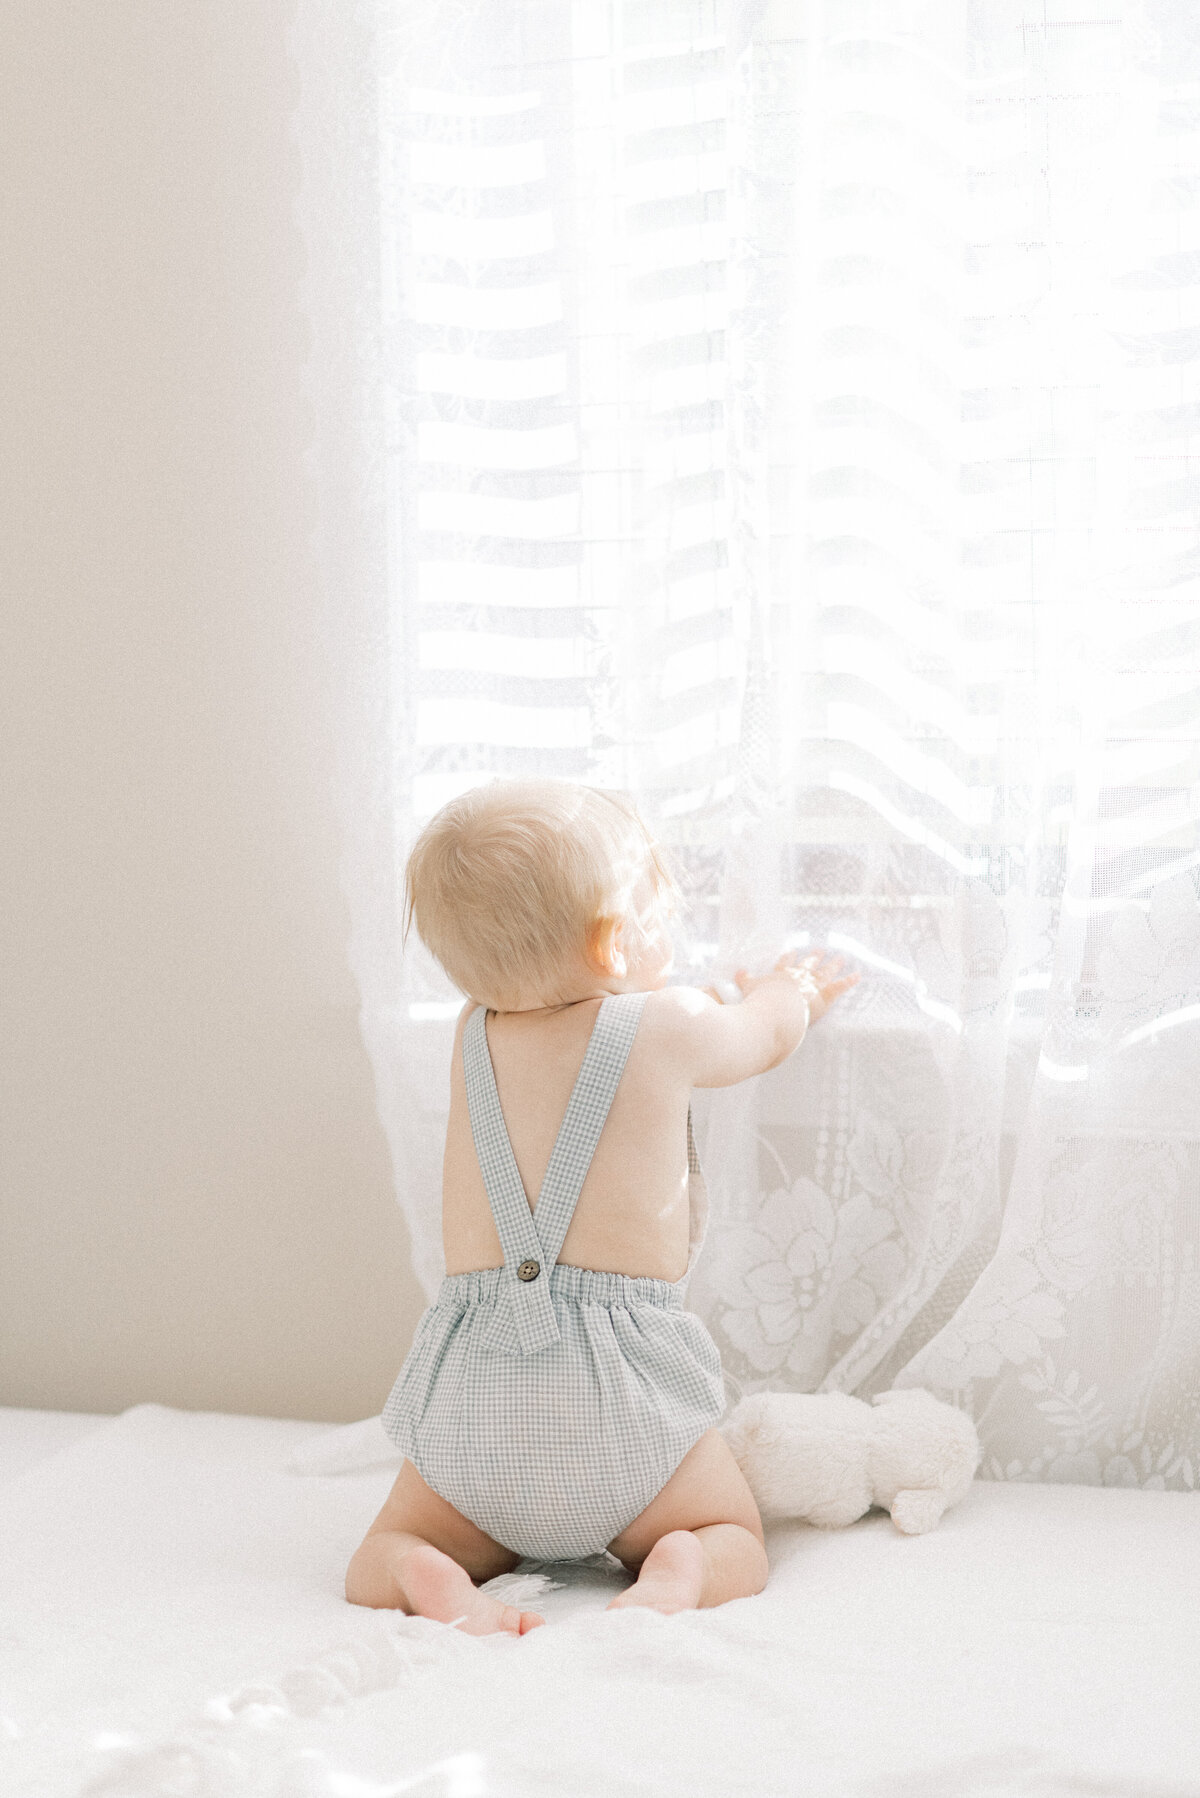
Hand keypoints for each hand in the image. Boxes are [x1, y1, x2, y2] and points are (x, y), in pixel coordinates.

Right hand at [727, 950, 858, 1023]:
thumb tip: (737, 971)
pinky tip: (858, 975)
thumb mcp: (747, 989)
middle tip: (819, 950)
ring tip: (840, 957)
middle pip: (807, 965)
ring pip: (825, 972)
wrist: (776, 1013)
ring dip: (833, 965)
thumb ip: (743, 979)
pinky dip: (849, 981)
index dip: (788, 958)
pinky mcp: (824, 996)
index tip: (791, 950)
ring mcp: (812, 985)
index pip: (784, 964)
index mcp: (780, 975)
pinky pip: (839, 987)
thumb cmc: (760, 1003)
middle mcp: (797, 977)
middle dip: (813, 958)